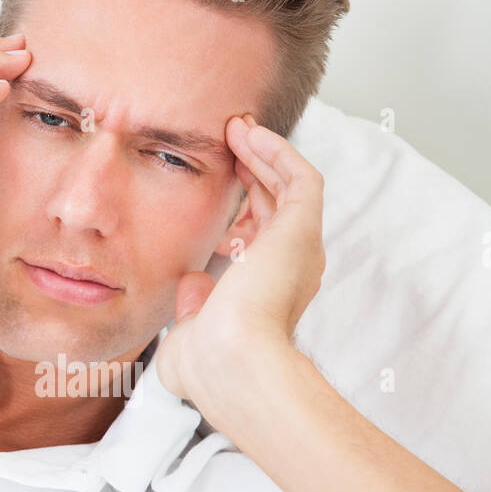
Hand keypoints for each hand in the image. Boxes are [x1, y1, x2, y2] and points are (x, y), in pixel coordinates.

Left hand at [155, 114, 325, 410]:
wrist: (230, 364)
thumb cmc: (209, 365)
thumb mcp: (189, 336)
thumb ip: (192, 309)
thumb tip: (193, 282)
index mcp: (267, 293)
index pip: (258, 239)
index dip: (240, 210)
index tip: (215, 188)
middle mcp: (291, 269)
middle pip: (275, 206)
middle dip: (252, 171)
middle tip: (227, 140)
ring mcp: (300, 247)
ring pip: (289, 186)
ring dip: (264, 153)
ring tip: (237, 126)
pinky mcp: (302, 228)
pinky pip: (301, 177)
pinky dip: (279, 152)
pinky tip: (251, 134)